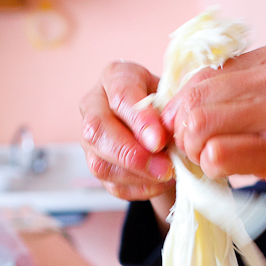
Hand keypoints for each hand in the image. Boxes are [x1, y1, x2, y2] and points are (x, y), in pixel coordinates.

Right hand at [80, 62, 174, 202]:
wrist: (162, 118)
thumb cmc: (168, 101)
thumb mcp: (174, 93)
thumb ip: (170, 108)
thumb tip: (168, 135)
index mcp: (115, 76)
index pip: (120, 96)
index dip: (139, 120)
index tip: (160, 141)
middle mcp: (94, 105)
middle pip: (97, 131)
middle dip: (132, 154)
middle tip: (164, 167)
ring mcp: (91, 138)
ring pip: (100, 163)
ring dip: (136, 176)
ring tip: (166, 176)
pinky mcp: (97, 164)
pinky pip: (111, 184)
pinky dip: (139, 188)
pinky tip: (160, 183)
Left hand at [162, 41, 265, 261]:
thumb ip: (255, 87)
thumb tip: (195, 102)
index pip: (204, 73)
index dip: (186, 106)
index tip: (191, 131)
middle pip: (195, 97)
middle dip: (183, 130)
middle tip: (195, 154)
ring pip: (199, 125)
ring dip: (195, 151)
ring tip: (212, 165)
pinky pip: (217, 155)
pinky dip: (211, 170)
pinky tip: (230, 176)